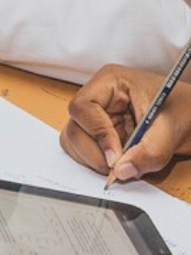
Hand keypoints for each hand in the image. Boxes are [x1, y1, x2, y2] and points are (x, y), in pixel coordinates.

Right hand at [60, 65, 190, 182]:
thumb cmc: (185, 110)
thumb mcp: (172, 129)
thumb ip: (149, 151)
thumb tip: (121, 171)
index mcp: (110, 82)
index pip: (83, 107)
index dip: (97, 134)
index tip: (116, 157)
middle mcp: (97, 97)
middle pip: (75, 127)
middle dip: (95, 152)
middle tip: (119, 168)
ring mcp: (96, 115)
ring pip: (74, 140)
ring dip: (94, 159)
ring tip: (123, 165)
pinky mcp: (98, 133)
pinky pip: (84, 150)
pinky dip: (97, 162)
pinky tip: (121, 163)